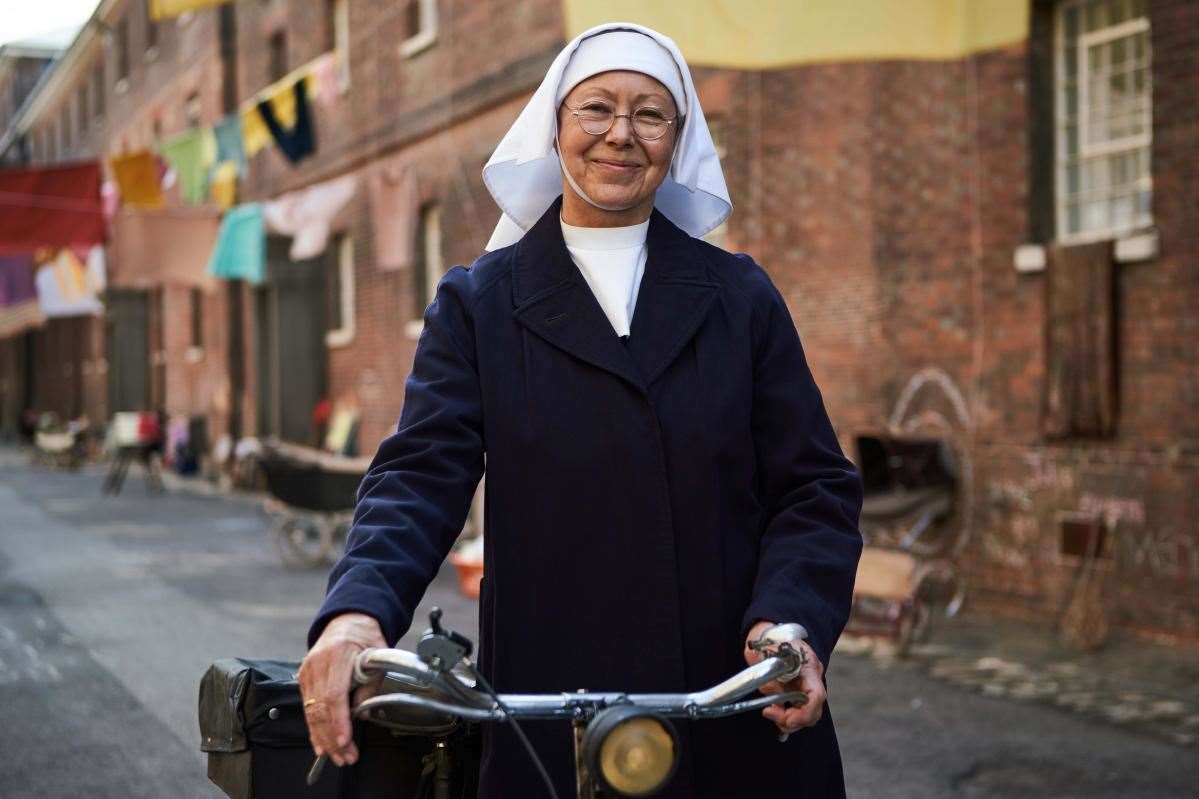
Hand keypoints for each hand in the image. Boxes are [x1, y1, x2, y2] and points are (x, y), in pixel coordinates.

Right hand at [298, 613, 385, 766]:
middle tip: (346, 757)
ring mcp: (307, 671)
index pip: (334, 694)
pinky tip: (321, 745)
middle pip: (321, 708)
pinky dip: (314, 729)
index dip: (339, 720)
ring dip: (324, 738)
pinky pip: (307, 709)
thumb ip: (371, 684)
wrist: (347, 622)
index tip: (345, 740)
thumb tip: (362, 713)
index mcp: (338, 654)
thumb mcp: (378, 656)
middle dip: (333, 737)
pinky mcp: (303, 678)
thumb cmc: (365, 638)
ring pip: (312, 712)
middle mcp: (318, 663)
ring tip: (338, 756)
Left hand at [743, 620, 825, 735]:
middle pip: (813, 711)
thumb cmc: (769, 641)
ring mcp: (808, 686)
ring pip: (806, 714)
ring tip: (769, 711)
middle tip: (769, 712)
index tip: (786, 719)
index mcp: (808, 667)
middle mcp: (813, 679)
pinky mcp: (800, 691)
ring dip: (788, 720)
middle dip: (792, 719)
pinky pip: (799, 711)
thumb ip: (771, 678)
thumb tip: (773, 698)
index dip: (804, 713)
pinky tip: (773, 712)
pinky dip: (787, 717)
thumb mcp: (766, 656)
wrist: (771, 634)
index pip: (816, 696)